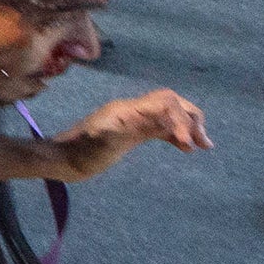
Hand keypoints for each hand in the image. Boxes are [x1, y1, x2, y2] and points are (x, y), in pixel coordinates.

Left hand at [56, 87, 210, 174]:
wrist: (60, 160)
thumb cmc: (77, 153)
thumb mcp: (98, 142)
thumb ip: (121, 129)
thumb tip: (145, 118)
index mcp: (126, 110)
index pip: (164, 103)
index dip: (180, 119)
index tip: (188, 143)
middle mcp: (131, 111)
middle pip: (171, 104)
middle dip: (190, 119)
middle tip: (203, 142)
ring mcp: (133, 121)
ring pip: (169, 115)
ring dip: (187, 126)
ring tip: (203, 145)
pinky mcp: (132, 132)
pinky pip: (160, 127)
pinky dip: (176, 134)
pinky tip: (186, 147)